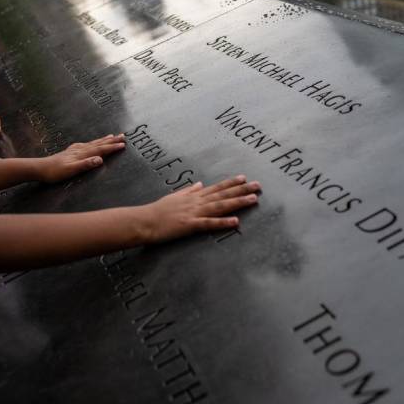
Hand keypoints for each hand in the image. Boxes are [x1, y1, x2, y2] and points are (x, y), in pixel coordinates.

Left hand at [38, 134, 125, 182]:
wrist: (40, 168)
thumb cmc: (55, 172)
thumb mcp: (71, 171)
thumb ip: (85, 164)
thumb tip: (100, 159)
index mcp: (82, 154)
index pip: (100, 149)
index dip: (112, 147)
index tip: (123, 145)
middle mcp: (79, 149)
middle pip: (98, 144)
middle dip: (111, 140)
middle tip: (123, 136)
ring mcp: (75, 149)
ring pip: (93, 143)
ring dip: (103, 140)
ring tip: (111, 136)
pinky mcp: (70, 151)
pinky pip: (85, 144)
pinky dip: (92, 142)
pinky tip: (91, 143)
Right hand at [143, 176, 260, 242]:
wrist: (144, 220)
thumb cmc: (157, 210)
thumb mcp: (174, 196)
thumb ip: (188, 191)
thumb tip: (200, 184)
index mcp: (193, 196)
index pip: (216, 188)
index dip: (231, 183)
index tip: (245, 178)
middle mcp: (196, 202)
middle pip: (223, 195)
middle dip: (241, 190)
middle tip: (258, 186)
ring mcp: (194, 213)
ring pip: (220, 206)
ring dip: (237, 202)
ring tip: (253, 199)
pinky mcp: (190, 225)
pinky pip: (209, 223)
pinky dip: (223, 222)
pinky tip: (236, 221)